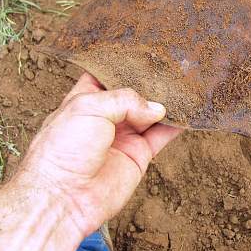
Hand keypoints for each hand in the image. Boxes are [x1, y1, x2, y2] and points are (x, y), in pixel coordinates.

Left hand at [16, 73, 180, 236]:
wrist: (64, 197)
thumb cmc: (63, 149)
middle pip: (134, 93)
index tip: (145, 53)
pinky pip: (162, 135)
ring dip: (167, 102)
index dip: (123, 65)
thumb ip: (126, 99)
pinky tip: (188, 113)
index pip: (106, 75)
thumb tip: (156, 108)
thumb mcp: (89, 107)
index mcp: (86, 100)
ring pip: (151, 113)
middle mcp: (106, 117)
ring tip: (184, 86)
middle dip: (151, 83)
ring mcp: (124, 136)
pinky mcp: (139, 155)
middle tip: (171, 68)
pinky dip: (176, 125)